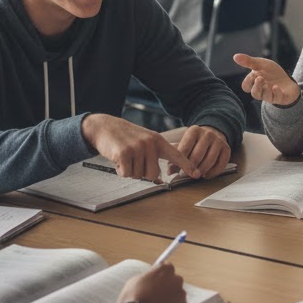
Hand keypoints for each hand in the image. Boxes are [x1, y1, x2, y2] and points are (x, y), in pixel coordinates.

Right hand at [81, 114, 196, 180]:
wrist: (105, 126)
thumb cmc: (126, 137)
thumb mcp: (145, 141)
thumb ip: (155, 155)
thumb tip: (163, 176)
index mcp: (158, 140)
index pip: (176, 154)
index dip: (187, 165)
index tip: (197, 174)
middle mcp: (150, 143)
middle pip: (153, 174)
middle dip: (142, 173)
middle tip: (134, 161)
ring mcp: (137, 147)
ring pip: (138, 175)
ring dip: (130, 170)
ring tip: (125, 156)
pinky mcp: (124, 153)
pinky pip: (126, 174)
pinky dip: (120, 170)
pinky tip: (117, 159)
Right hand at [117, 263, 187, 302]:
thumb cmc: (132, 299)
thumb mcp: (135, 281)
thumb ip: (148, 277)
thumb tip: (150, 279)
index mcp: (165, 269)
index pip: (167, 268)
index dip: (161, 276)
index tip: (157, 282)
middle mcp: (176, 280)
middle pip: (175, 282)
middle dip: (168, 288)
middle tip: (157, 298)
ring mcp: (182, 295)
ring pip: (178, 297)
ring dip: (171, 302)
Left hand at [172, 124, 230, 177]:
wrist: (212, 134)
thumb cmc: (194, 143)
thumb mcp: (185, 144)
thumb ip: (177, 157)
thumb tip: (169, 171)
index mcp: (194, 130)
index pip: (185, 148)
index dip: (181, 162)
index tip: (178, 172)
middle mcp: (207, 133)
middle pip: (198, 155)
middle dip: (191, 168)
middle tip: (186, 176)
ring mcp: (218, 140)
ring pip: (209, 161)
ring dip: (202, 171)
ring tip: (196, 175)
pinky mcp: (227, 148)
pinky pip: (221, 165)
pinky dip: (213, 173)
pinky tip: (206, 175)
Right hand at [233, 53, 300, 106]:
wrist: (287, 81)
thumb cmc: (271, 73)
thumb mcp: (261, 64)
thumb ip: (249, 62)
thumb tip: (235, 56)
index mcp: (255, 84)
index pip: (246, 86)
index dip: (248, 80)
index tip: (254, 72)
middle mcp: (262, 91)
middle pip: (254, 93)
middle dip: (257, 86)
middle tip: (260, 78)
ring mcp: (271, 95)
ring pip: (265, 97)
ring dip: (266, 90)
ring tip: (268, 83)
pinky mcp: (281, 97)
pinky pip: (277, 98)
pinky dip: (276, 92)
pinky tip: (276, 87)